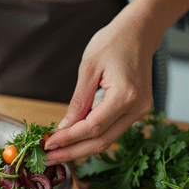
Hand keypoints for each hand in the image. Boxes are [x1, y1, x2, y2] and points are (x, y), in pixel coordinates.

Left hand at [44, 3, 162, 162]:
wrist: (140, 31)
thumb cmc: (113, 42)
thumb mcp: (88, 68)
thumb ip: (78, 101)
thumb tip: (64, 128)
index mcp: (126, 96)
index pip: (93, 128)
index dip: (69, 139)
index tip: (48, 144)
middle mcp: (137, 108)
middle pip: (102, 142)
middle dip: (73, 152)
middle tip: (49, 157)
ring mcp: (140, 111)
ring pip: (108, 139)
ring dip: (81, 147)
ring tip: (57, 150)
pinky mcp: (137, 110)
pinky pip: (112, 129)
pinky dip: (92, 135)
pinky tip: (73, 138)